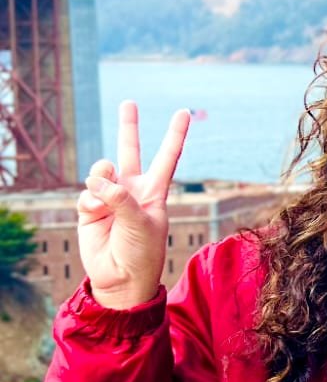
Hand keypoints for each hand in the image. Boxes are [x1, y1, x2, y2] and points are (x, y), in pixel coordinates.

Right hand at [77, 101, 190, 308]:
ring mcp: (110, 198)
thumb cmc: (141, 252)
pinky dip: (89, 201)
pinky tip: (94, 214)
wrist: (121, 279)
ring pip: (101, 170)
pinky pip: (86, 193)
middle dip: (129, 126)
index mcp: (155, 191)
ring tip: (104, 200)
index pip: (168, 156)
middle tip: (129, 102)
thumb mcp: (140, 222)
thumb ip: (120, 196)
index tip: (184, 111)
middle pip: (131, 150)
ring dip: (100, 179)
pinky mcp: (90, 209)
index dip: (175, 134)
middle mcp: (132, 189)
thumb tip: (96, 177)